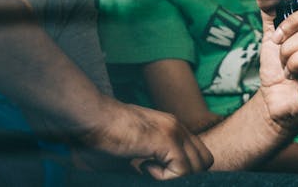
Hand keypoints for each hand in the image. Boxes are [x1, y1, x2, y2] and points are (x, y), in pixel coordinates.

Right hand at [81, 98, 212, 179]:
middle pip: (205, 161)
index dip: (184, 171)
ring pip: (199, 167)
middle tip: (156, 173)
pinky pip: (183, 171)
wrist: (92, 118)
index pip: (198, 154)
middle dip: (185, 175)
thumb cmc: (102, 137)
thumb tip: (153, 180)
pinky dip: (165, 178)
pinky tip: (144, 166)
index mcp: (171, 127)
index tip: (156, 173)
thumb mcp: (133, 151)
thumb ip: (151, 163)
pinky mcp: (166, 140)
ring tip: (148, 168)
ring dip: (175, 176)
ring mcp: (174, 131)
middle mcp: (177, 126)